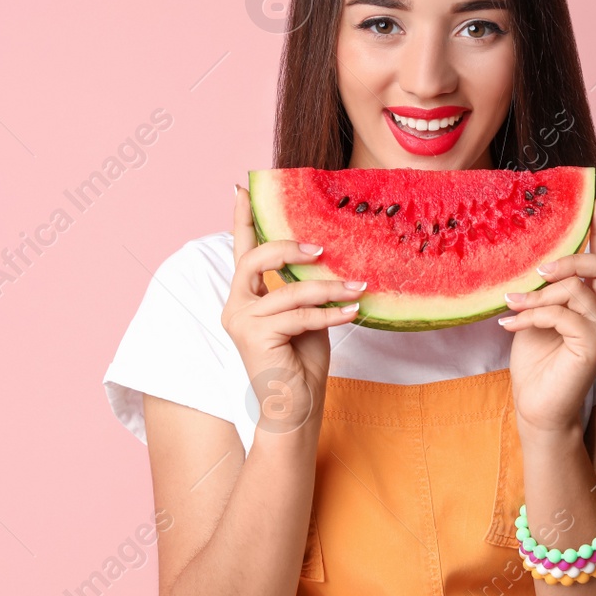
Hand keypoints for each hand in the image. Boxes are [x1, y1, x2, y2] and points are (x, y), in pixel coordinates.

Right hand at [222, 184, 364, 433]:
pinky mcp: (254, 337)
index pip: (242, 250)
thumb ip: (303, 286)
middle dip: (288, 247)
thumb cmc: (302, 363)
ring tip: (358, 289)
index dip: (242, 217)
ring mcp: (241, 321)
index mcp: (247, 296)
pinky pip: (299, 316)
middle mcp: (236, 305)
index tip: (243, 185)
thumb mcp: (305, 314)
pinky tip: (352, 313)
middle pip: (254, 258)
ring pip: (288, 290)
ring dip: (328, 288)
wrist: (295, 410)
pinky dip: (329, 313)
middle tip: (323, 249)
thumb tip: (325, 255)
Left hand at [499, 191, 595, 433]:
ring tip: (512, 306)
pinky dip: (532, 314)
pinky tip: (511, 325)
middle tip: (538, 272)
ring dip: (537, 295)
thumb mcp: (537, 312)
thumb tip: (534, 259)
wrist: (537, 407)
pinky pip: (562, 313)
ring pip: (576, 289)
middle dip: (570, 259)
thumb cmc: (537, 361)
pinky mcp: (595, 344)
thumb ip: (545, 287)